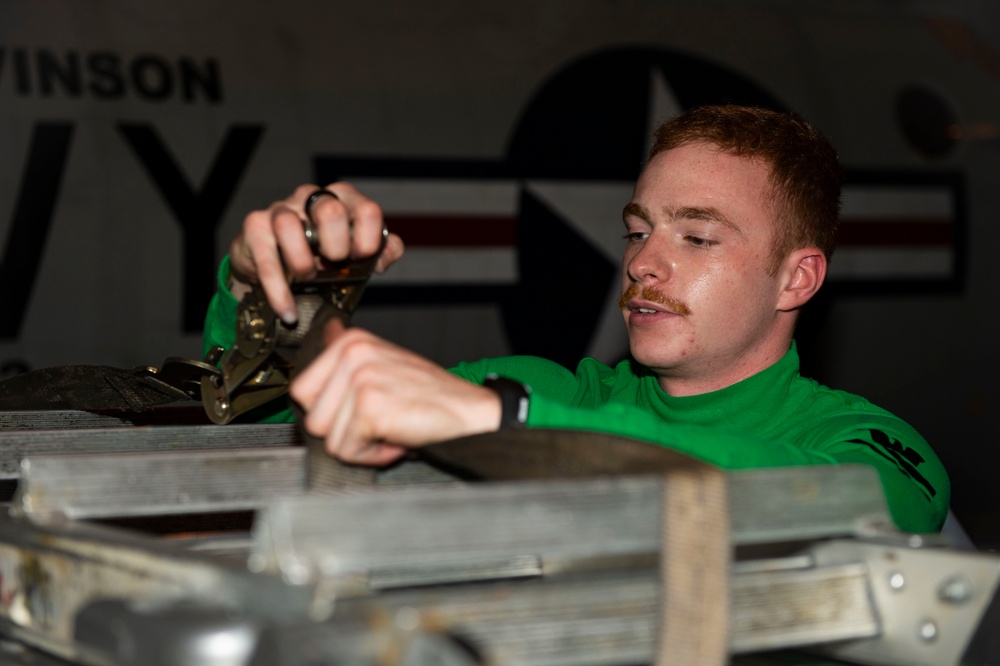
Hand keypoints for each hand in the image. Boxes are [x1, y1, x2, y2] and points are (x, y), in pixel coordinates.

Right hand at [229, 182, 404, 323]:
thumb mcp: (355, 254)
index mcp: (342, 200)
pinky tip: (288, 311)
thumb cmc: (321, 255)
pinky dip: (279, 292)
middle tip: (334, 266)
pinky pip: (266, 259)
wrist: (275, 266)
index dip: (369, 240)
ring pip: (289, 226)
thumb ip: (381, 251)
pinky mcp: (255, 228)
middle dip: (337, 247)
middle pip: (330, 211)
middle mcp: (311, 198)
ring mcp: (280, 210)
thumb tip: (388, 253)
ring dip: (303, 262)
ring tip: (308, 278)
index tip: (363, 259)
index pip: (366, 210)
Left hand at [290, 319, 501, 465]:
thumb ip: (348, 354)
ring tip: (389, 429)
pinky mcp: (369, 407)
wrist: (470, 412)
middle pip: (311, 416)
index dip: (331, 412)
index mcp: (351, 341)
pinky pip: (347, 450)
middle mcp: (352, 354)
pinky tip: (397, 438)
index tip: (362, 410)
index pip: (302, 390)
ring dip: (359, 445)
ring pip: (327, 437)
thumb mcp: (384, 362)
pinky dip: (372, 455)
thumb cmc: (430, 395)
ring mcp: (359, 379)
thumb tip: (326, 329)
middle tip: (379, 423)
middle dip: (343, 431)